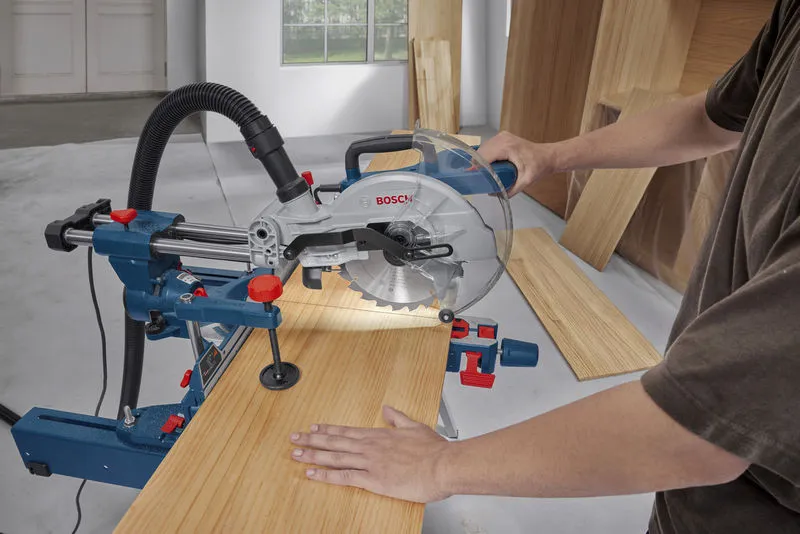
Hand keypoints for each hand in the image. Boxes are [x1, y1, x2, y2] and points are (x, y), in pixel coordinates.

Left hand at [290, 405, 451, 502]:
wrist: (443, 465)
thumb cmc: (433, 450)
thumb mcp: (415, 427)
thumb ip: (398, 418)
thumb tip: (388, 409)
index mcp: (380, 435)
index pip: (347, 431)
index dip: (329, 429)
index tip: (314, 427)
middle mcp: (370, 446)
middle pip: (335, 442)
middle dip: (313, 440)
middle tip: (295, 437)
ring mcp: (369, 462)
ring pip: (335, 457)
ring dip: (313, 454)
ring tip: (296, 453)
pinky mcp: (373, 480)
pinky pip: (344, 477)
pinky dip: (326, 475)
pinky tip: (312, 473)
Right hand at [477, 131, 557, 196]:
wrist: (548, 156)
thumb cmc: (539, 166)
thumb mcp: (526, 181)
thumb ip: (510, 190)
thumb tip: (494, 194)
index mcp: (507, 147)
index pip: (484, 156)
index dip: (476, 166)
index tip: (471, 175)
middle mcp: (503, 139)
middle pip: (481, 151)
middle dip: (477, 164)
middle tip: (477, 177)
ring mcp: (502, 136)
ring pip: (483, 147)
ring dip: (480, 159)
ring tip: (482, 172)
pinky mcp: (503, 137)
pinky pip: (488, 146)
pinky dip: (486, 154)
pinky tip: (488, 164)